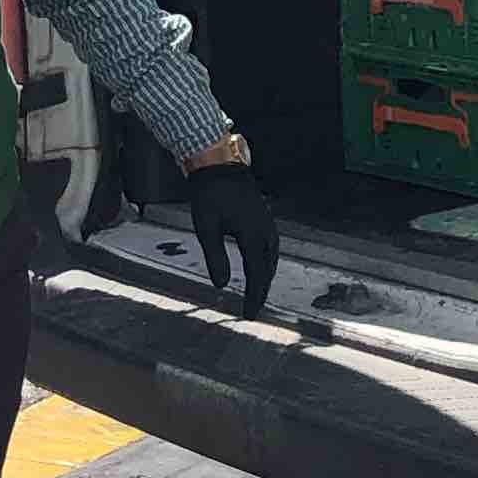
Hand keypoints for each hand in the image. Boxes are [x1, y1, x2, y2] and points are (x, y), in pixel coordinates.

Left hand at [188, 162, 277, 313]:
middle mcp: (264, 230)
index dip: (253, 296)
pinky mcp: (263, 217)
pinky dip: (267, 261)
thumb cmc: (210, 194)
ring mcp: (266, 222)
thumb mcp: (206, 227)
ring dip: (266, 276)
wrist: (218, 164)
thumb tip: (220, 285)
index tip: (248, 314)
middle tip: (253, 308)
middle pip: (267, 268)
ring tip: (258, 291)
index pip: (256, 274)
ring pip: (271, 257)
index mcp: (251, 234)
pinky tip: (260, 263)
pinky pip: (270, 245)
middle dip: (261, 290)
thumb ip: (215, 257)